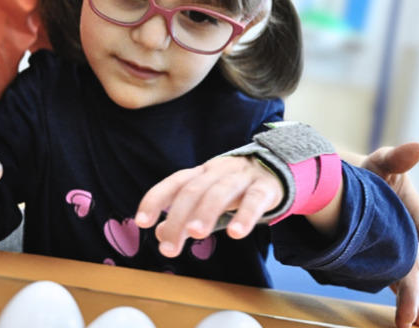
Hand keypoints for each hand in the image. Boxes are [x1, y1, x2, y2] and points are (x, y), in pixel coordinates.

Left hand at [135, 155, 282, 256]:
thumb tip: (160, 233)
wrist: (276, 169)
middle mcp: (217, 171)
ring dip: (206, 212)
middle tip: (169, 248)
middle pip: (193, 191)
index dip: (156, 199)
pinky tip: (237, 233)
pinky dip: (245, 215)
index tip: (142, 222)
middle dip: (178, 218)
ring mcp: (241, 177)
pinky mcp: (264, 187)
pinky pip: (254, 200)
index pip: (174, 183)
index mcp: (201, 173)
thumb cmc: (235, 188)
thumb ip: (185, 215)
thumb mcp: (208, 198)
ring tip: (196, 235)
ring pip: (220, 191)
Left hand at [360, 143, 418, 327]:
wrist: (342, 186)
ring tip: (411, 323)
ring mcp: (394, 249)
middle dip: (415, 289)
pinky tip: (403, 320)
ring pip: (404, 278)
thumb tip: (418, 146)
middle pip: (414, 263)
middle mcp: (408, 234)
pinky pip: (388, 279)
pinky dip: (397, 298)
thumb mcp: (381, 162)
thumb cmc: (368, 172)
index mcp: (413, 210)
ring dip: (409, 301)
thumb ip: (397, 158)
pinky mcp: (378, 259)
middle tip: (414, 315)